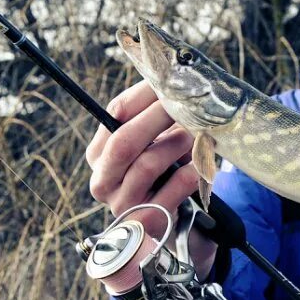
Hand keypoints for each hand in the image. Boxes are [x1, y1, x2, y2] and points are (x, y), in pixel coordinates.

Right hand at [86, 81, 216, 275]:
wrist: (169, 223)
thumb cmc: (162, 173)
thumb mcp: (152, 143)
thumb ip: (153, 115)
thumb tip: (169, 77)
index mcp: (98, 154)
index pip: (114, 114)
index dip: (144, 95)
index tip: (170, 81)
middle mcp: (102, 180)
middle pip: (124, 141)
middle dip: (157, 117)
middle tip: (183, 102)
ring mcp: (122, 204)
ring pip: (147, 165)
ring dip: (176, 144)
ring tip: (196, 133)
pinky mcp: (146, 222)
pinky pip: (171, 191)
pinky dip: (190, 173)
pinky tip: (201, 163)